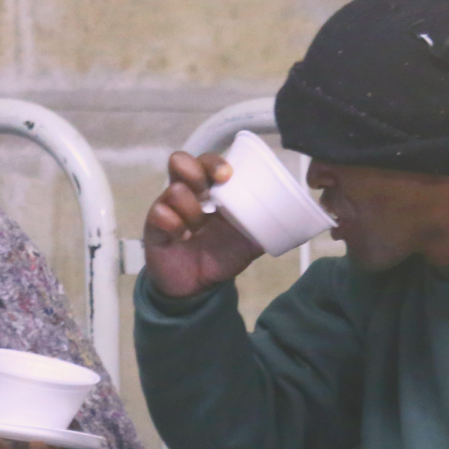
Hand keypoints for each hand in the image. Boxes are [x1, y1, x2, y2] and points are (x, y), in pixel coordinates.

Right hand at [142, 150, 263, 298]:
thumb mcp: (248, 240)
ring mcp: (167, 208)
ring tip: (199, 229)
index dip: (215, 161)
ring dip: (191, 209)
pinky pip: (159, 214)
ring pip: (174, 190)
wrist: (197, 287)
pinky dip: (175, 225)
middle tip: (209, 190)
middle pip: (180, 161)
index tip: (228, 175)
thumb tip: (294, 216)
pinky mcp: (154, 227)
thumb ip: (265, 225)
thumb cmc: (220, 256)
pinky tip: (185, 238)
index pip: (206, 161)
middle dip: (195, 171)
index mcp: (209, 191)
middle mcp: (186, 193)